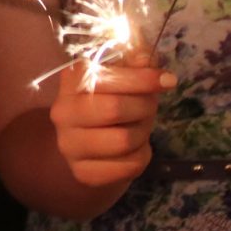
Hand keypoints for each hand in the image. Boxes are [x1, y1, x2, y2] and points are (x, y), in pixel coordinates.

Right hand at [50, 51, 172, 186]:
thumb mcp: (120, 78)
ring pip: (124, 140)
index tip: (167, 80)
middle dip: (144, 107)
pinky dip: (141, 157)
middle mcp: (62, 112)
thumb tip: (146, 57)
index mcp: (70, 81)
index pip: (106, 76)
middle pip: (115, 109)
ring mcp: (69, 145)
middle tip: (150, 107)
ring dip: (143, 133)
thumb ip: (133, 64)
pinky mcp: (82, 172)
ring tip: (139, 128)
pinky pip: (128, 166)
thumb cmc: (108, 103)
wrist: (88, 147)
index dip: (142, 78)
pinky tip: (133, 150)